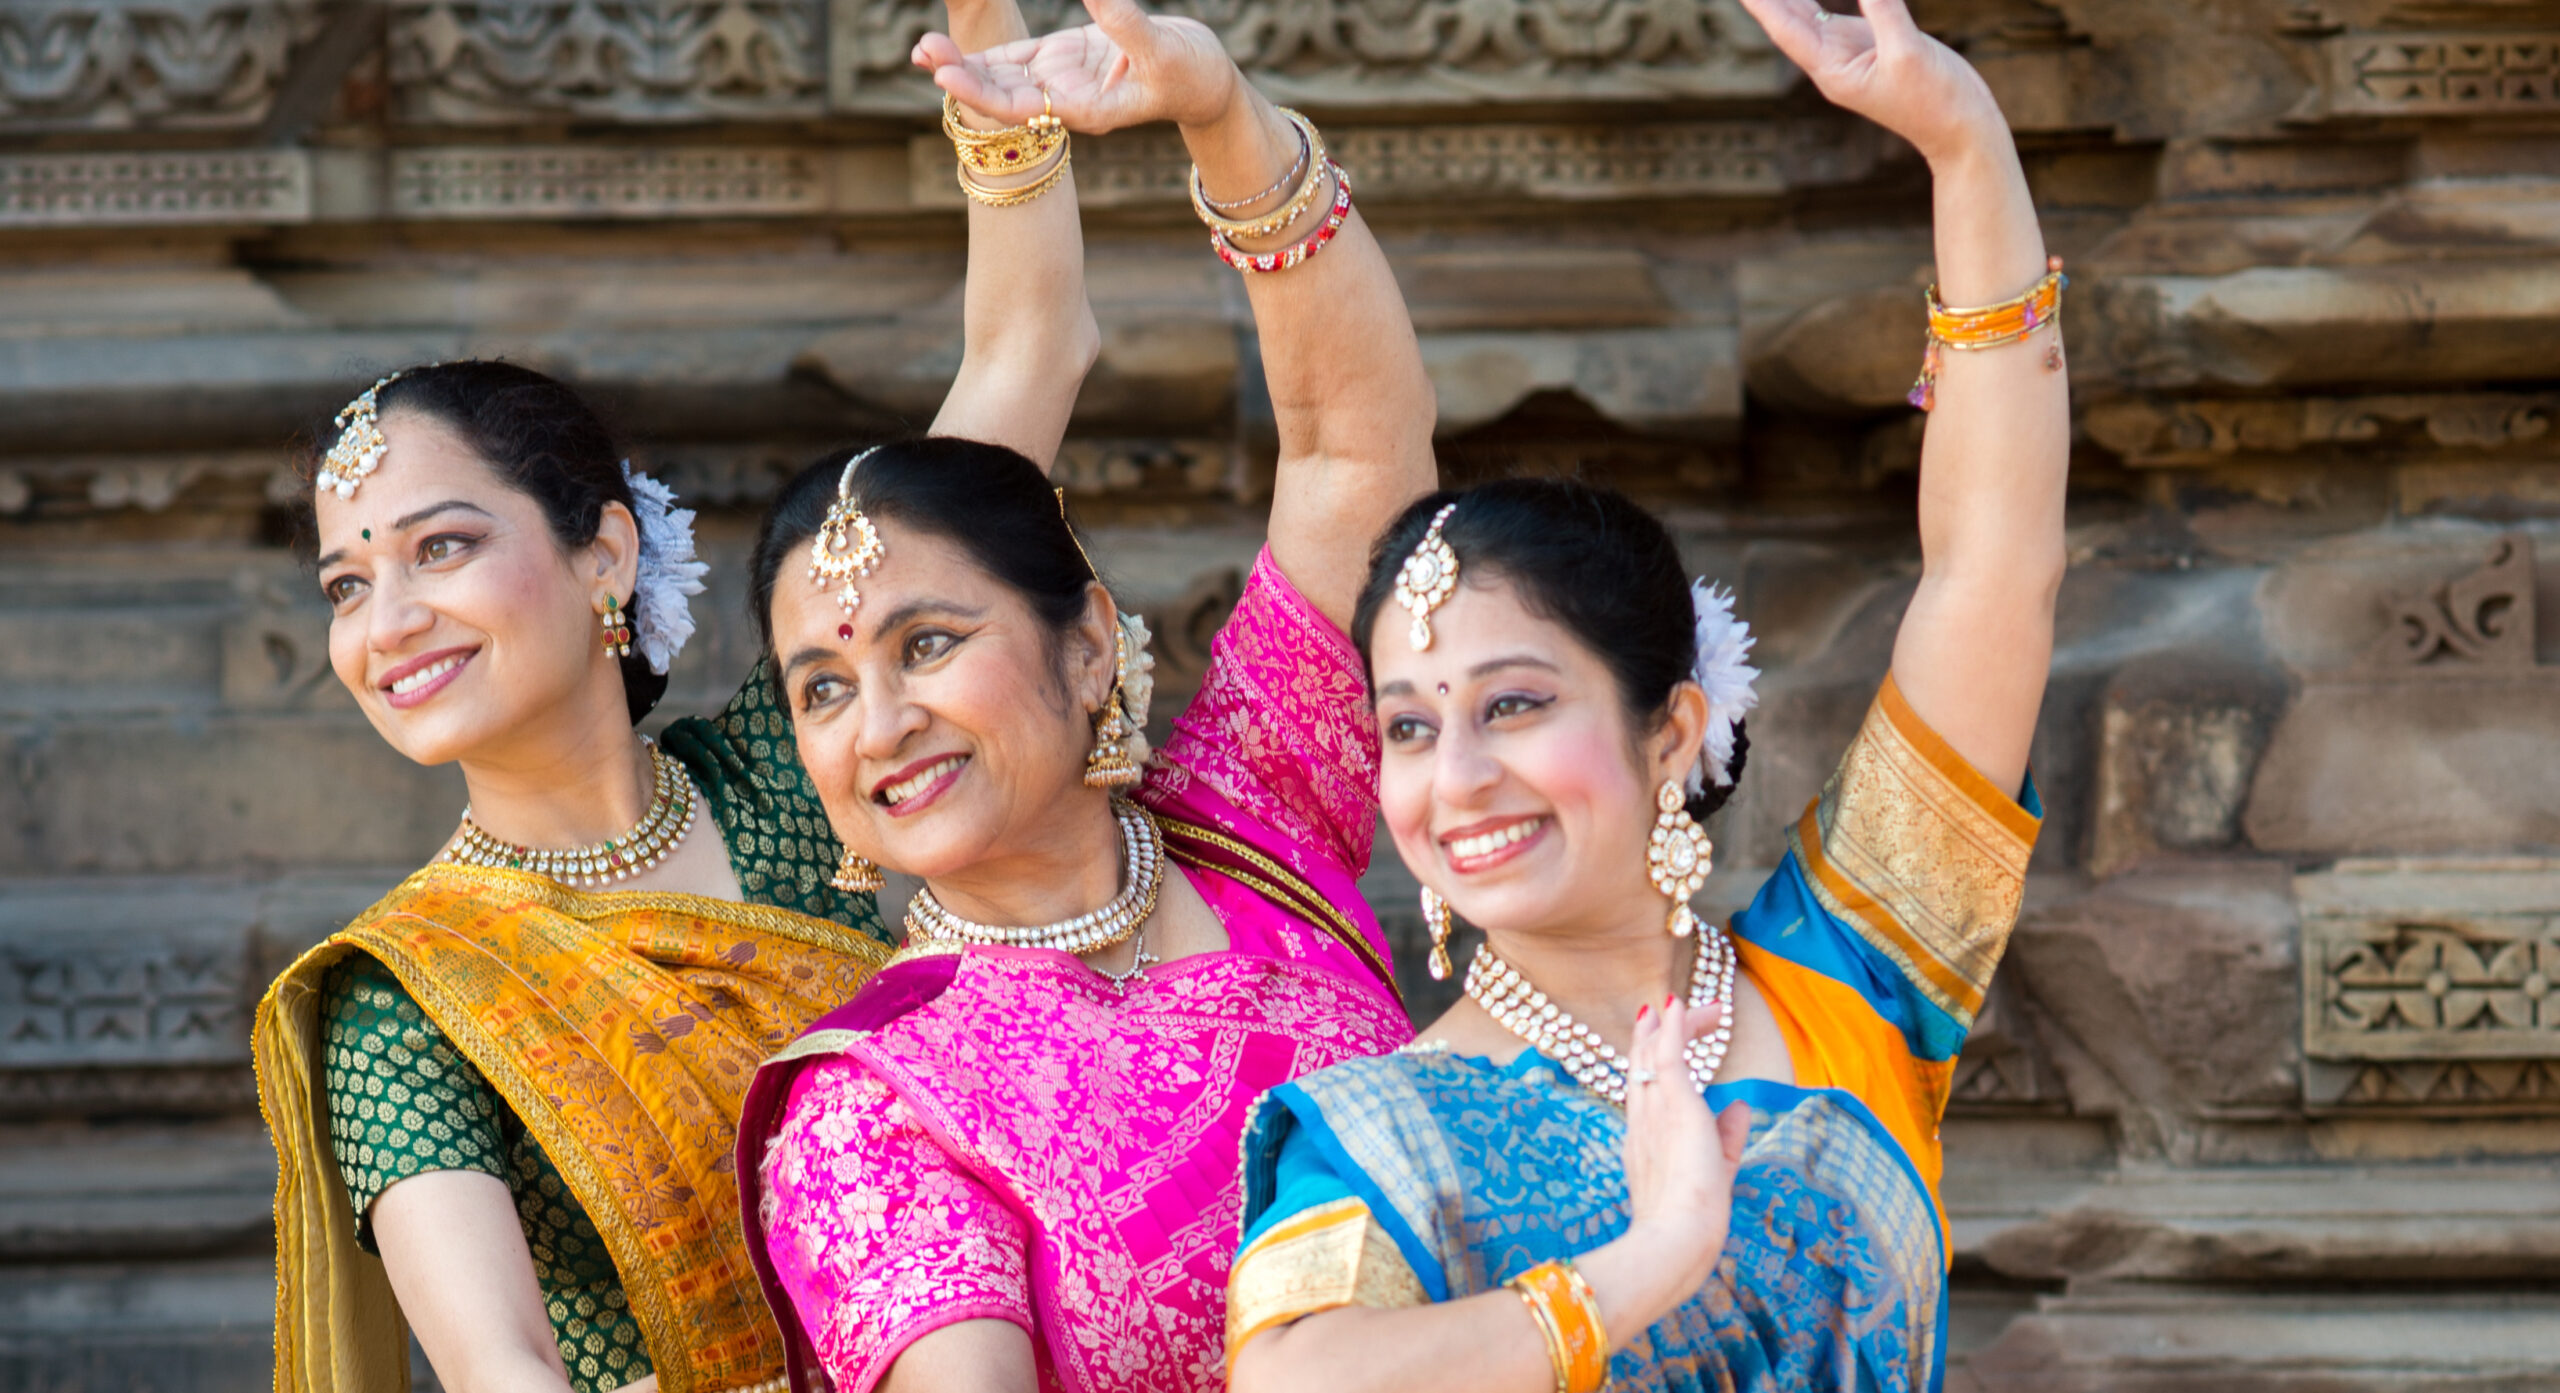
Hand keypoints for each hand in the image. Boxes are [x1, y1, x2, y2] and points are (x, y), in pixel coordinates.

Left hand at [914, 0, 1239, 134]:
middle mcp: (1064, 101)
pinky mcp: (1061, 58)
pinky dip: (985, 51)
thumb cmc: (1192, 75)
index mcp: (1085, 110)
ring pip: (1001, 75)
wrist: (1204, 80)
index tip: (948, 78)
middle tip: (921, 51)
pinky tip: (951, 45)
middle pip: (1000, 94)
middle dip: (960, 75)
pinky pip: (1015, 55)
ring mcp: (1059, 78)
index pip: (1023, 107)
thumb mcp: (1165, 52)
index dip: (983, 93)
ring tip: (922, 46)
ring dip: (962, 64)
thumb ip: (1128, 26)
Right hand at [1619, 996, 1751, 1296]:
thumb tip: (1740, 1105)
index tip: (1655, 1035)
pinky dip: (1674, 1029)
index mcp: (1647, 1141)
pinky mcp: (1676, 1107)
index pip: (1644, 1091)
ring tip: (1682, 1003)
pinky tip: (1677, 1005)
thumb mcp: (1718, 1170)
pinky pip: (1669, 1057)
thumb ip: (1727, 1137)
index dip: (1647, 1061)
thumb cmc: (1695, 1218)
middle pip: (1641, 1066)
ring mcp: (1656, 1112)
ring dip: (1671, 1026)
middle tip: (1662, 1009)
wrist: (1680, 1238)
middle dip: (1652, 1036)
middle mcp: (1644, 1121)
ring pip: (1655, 1055)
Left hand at [1733, 0, 2005, 165]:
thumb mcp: (1908, 52)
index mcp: (1832, 70)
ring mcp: (1850, 52)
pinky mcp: (1873, 43)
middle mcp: (1833, 61)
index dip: (1760, 3)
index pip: (1785, 28)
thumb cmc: (1936, 101)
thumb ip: (1884, 11)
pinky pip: (1841, 11)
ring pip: (1811, 11)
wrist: (1961, 129)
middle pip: (1790, 17)